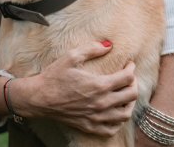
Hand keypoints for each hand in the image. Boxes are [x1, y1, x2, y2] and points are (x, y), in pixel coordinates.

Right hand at [14, 41, 137, 136]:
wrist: (40, 98)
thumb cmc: (54, 77)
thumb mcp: (71, 57)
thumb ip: (91, 49)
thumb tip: (108, 45)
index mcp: (99, 85)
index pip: (127, 77)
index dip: (131, 68)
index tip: (129, 64)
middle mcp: (101, 103)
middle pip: (131, 95)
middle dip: (134, 83)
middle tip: (129, 77)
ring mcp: (97, 117)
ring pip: (125, 114)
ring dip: (130, 103)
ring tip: (126, 95)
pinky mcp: (90, 126)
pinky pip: (112, 128)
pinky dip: (118, 121)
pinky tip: (115, 112)